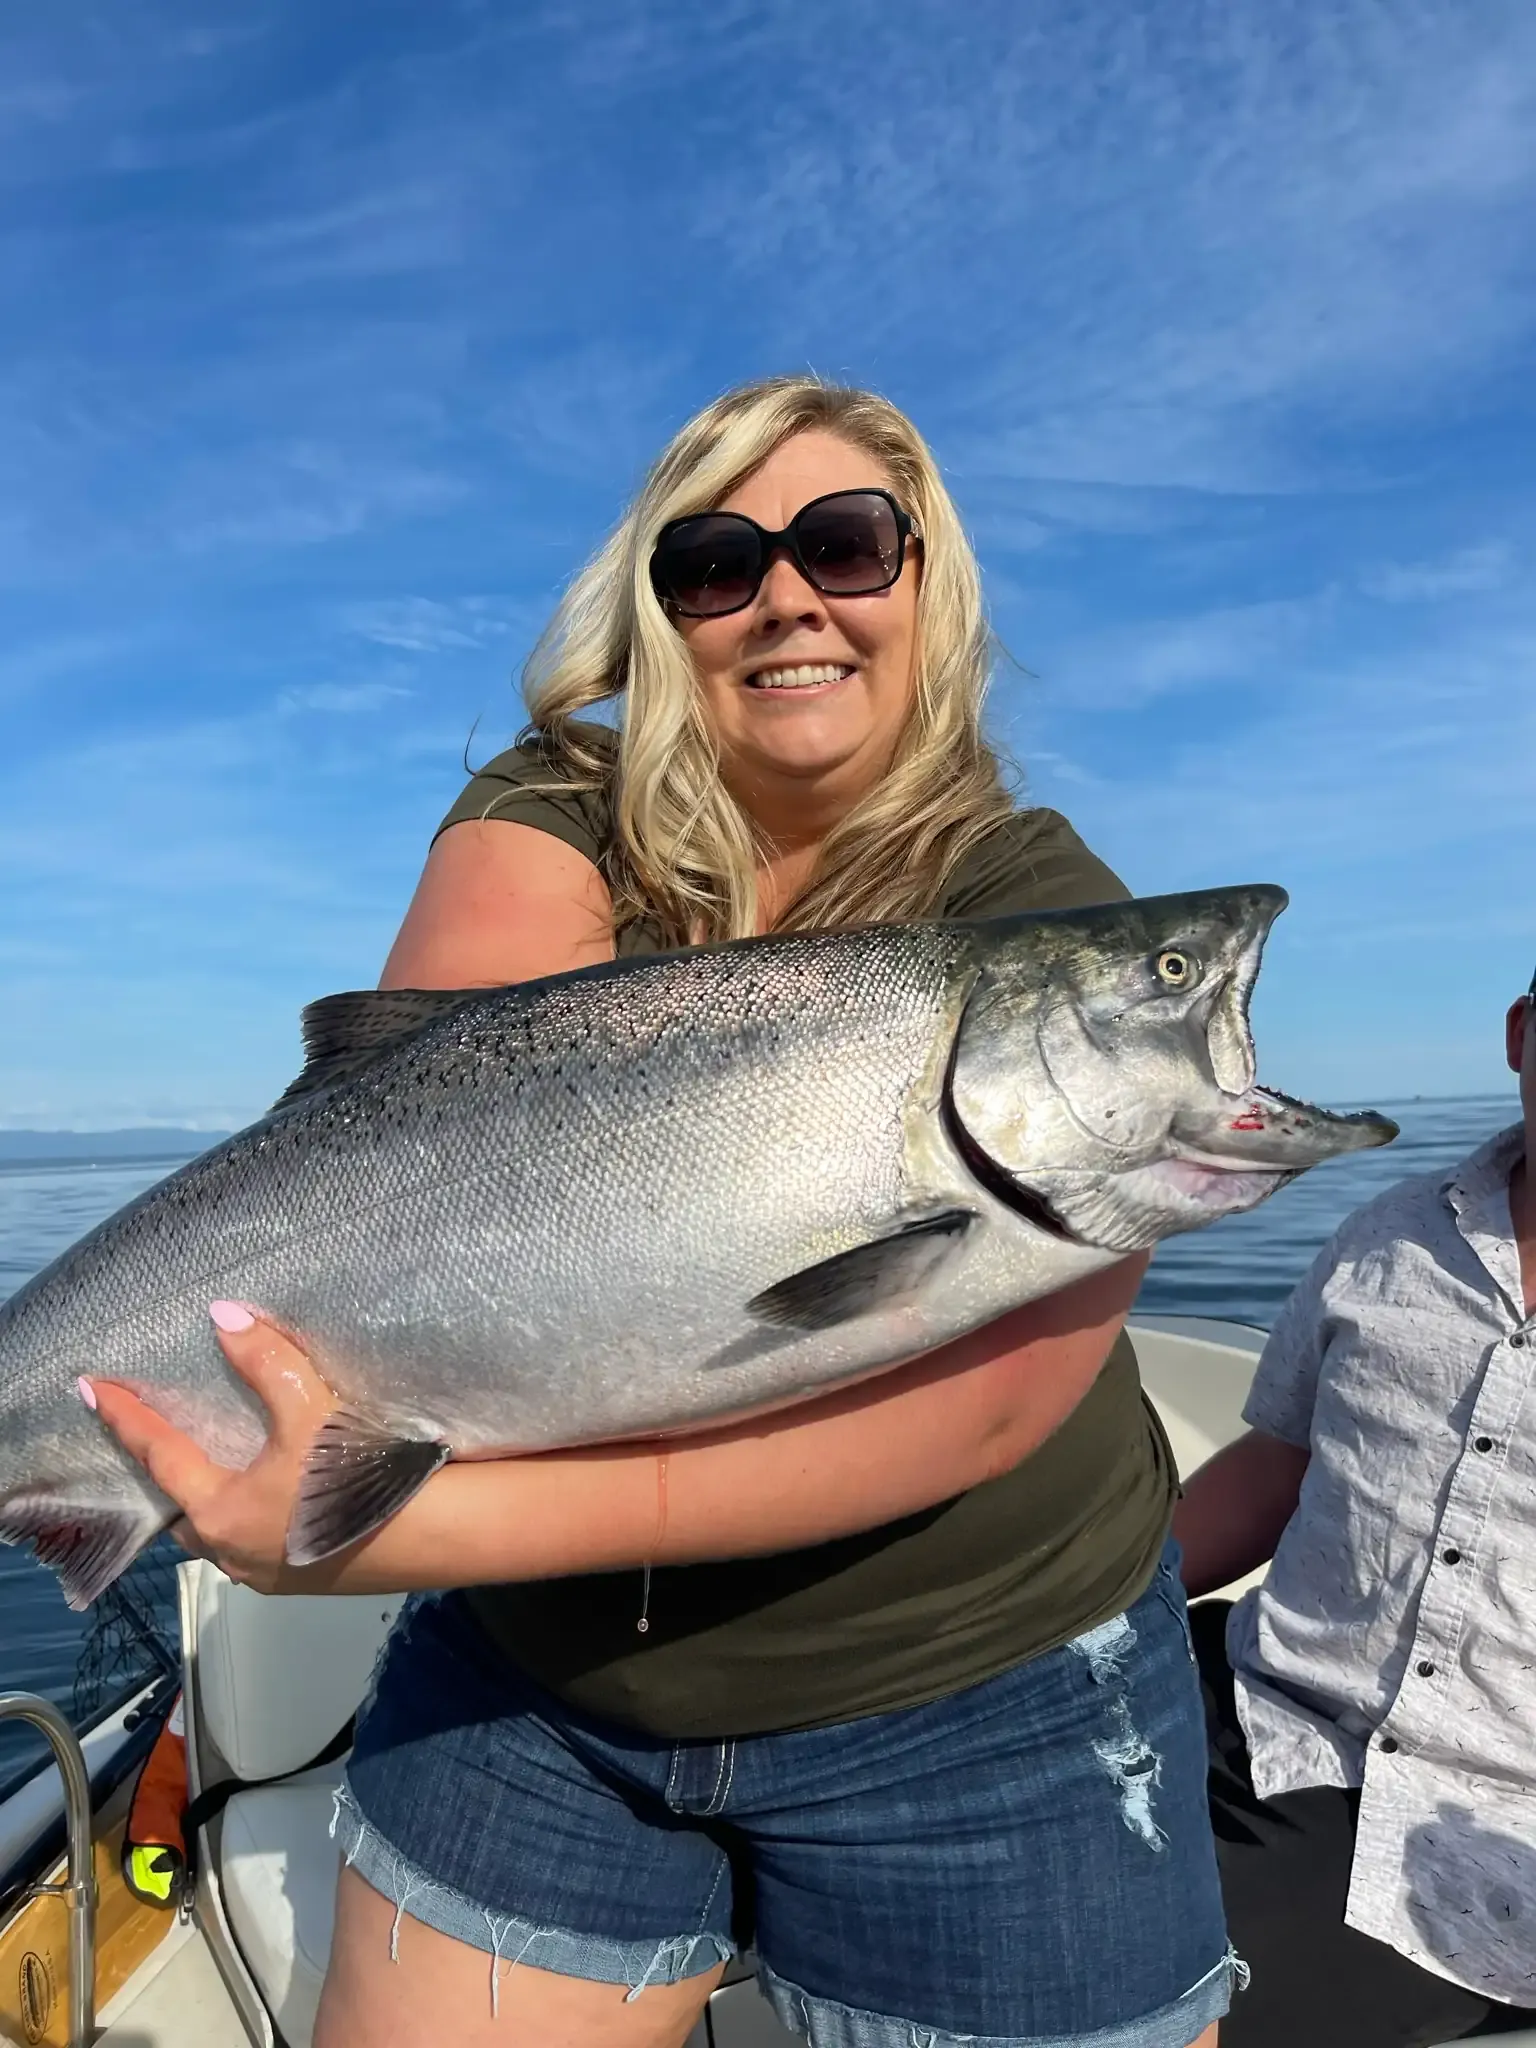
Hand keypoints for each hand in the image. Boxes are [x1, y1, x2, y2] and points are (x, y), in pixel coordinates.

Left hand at [85, 1303, 339, 1593]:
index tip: (90, 1390)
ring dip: (210, 1497)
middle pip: (180, 1507)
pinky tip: (272, 1496)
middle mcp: (231, 1552)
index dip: (124, 1418)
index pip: (158, 1455)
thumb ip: (264, 1363)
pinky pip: (252, 1545)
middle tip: (157, 1435)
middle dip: (166, 1473)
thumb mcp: (310, 1411)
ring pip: (217, 1532)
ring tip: (218, 1463)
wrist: (433, 1537)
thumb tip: (223, 1316)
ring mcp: (265, 1573)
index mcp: (220, 1511)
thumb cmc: (359, 1481)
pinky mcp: (300, 1580)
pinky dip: (246, 1515)